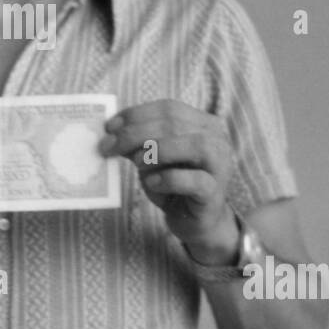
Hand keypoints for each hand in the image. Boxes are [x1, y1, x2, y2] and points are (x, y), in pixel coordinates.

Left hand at [98, 99, 238, 262]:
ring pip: (195, 145)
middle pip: (176, 123)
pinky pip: (196, 180)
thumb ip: (139, 143)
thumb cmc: (172, 185)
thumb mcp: (152, 159)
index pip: (169, 108)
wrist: (194, 221)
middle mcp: (216, 139)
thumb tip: (111, 132)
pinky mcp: (214, 192)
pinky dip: (170, 179)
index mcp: (202, 123)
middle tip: (109, 146)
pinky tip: (152, 182)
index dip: (137, 114)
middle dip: (136, 133)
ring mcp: (219, 165)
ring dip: (158, 150)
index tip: (109, 127)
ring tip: (136, 163)